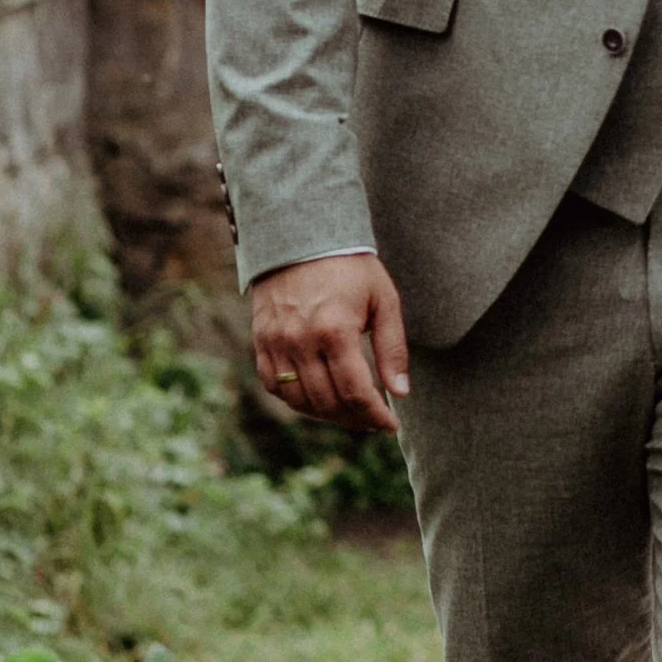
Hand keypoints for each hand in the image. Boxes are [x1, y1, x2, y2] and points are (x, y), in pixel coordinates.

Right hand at [250, 255, 410, 434]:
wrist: (300, 236)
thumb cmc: (349, 266)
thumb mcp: (383, 299)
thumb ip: (392, 348)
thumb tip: (400, 393)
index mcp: (335, 330)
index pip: (356, 392)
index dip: (375, 416)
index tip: (390, 426)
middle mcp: (301, 341)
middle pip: (328, 402)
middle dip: (355, 419)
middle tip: (373, 421)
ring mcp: (276, 343)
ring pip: (299, 400)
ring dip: (327, 415)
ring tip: (349, 413)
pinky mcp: (261, 341)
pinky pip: (274, 386)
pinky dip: (297, 400)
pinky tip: (318, 399)